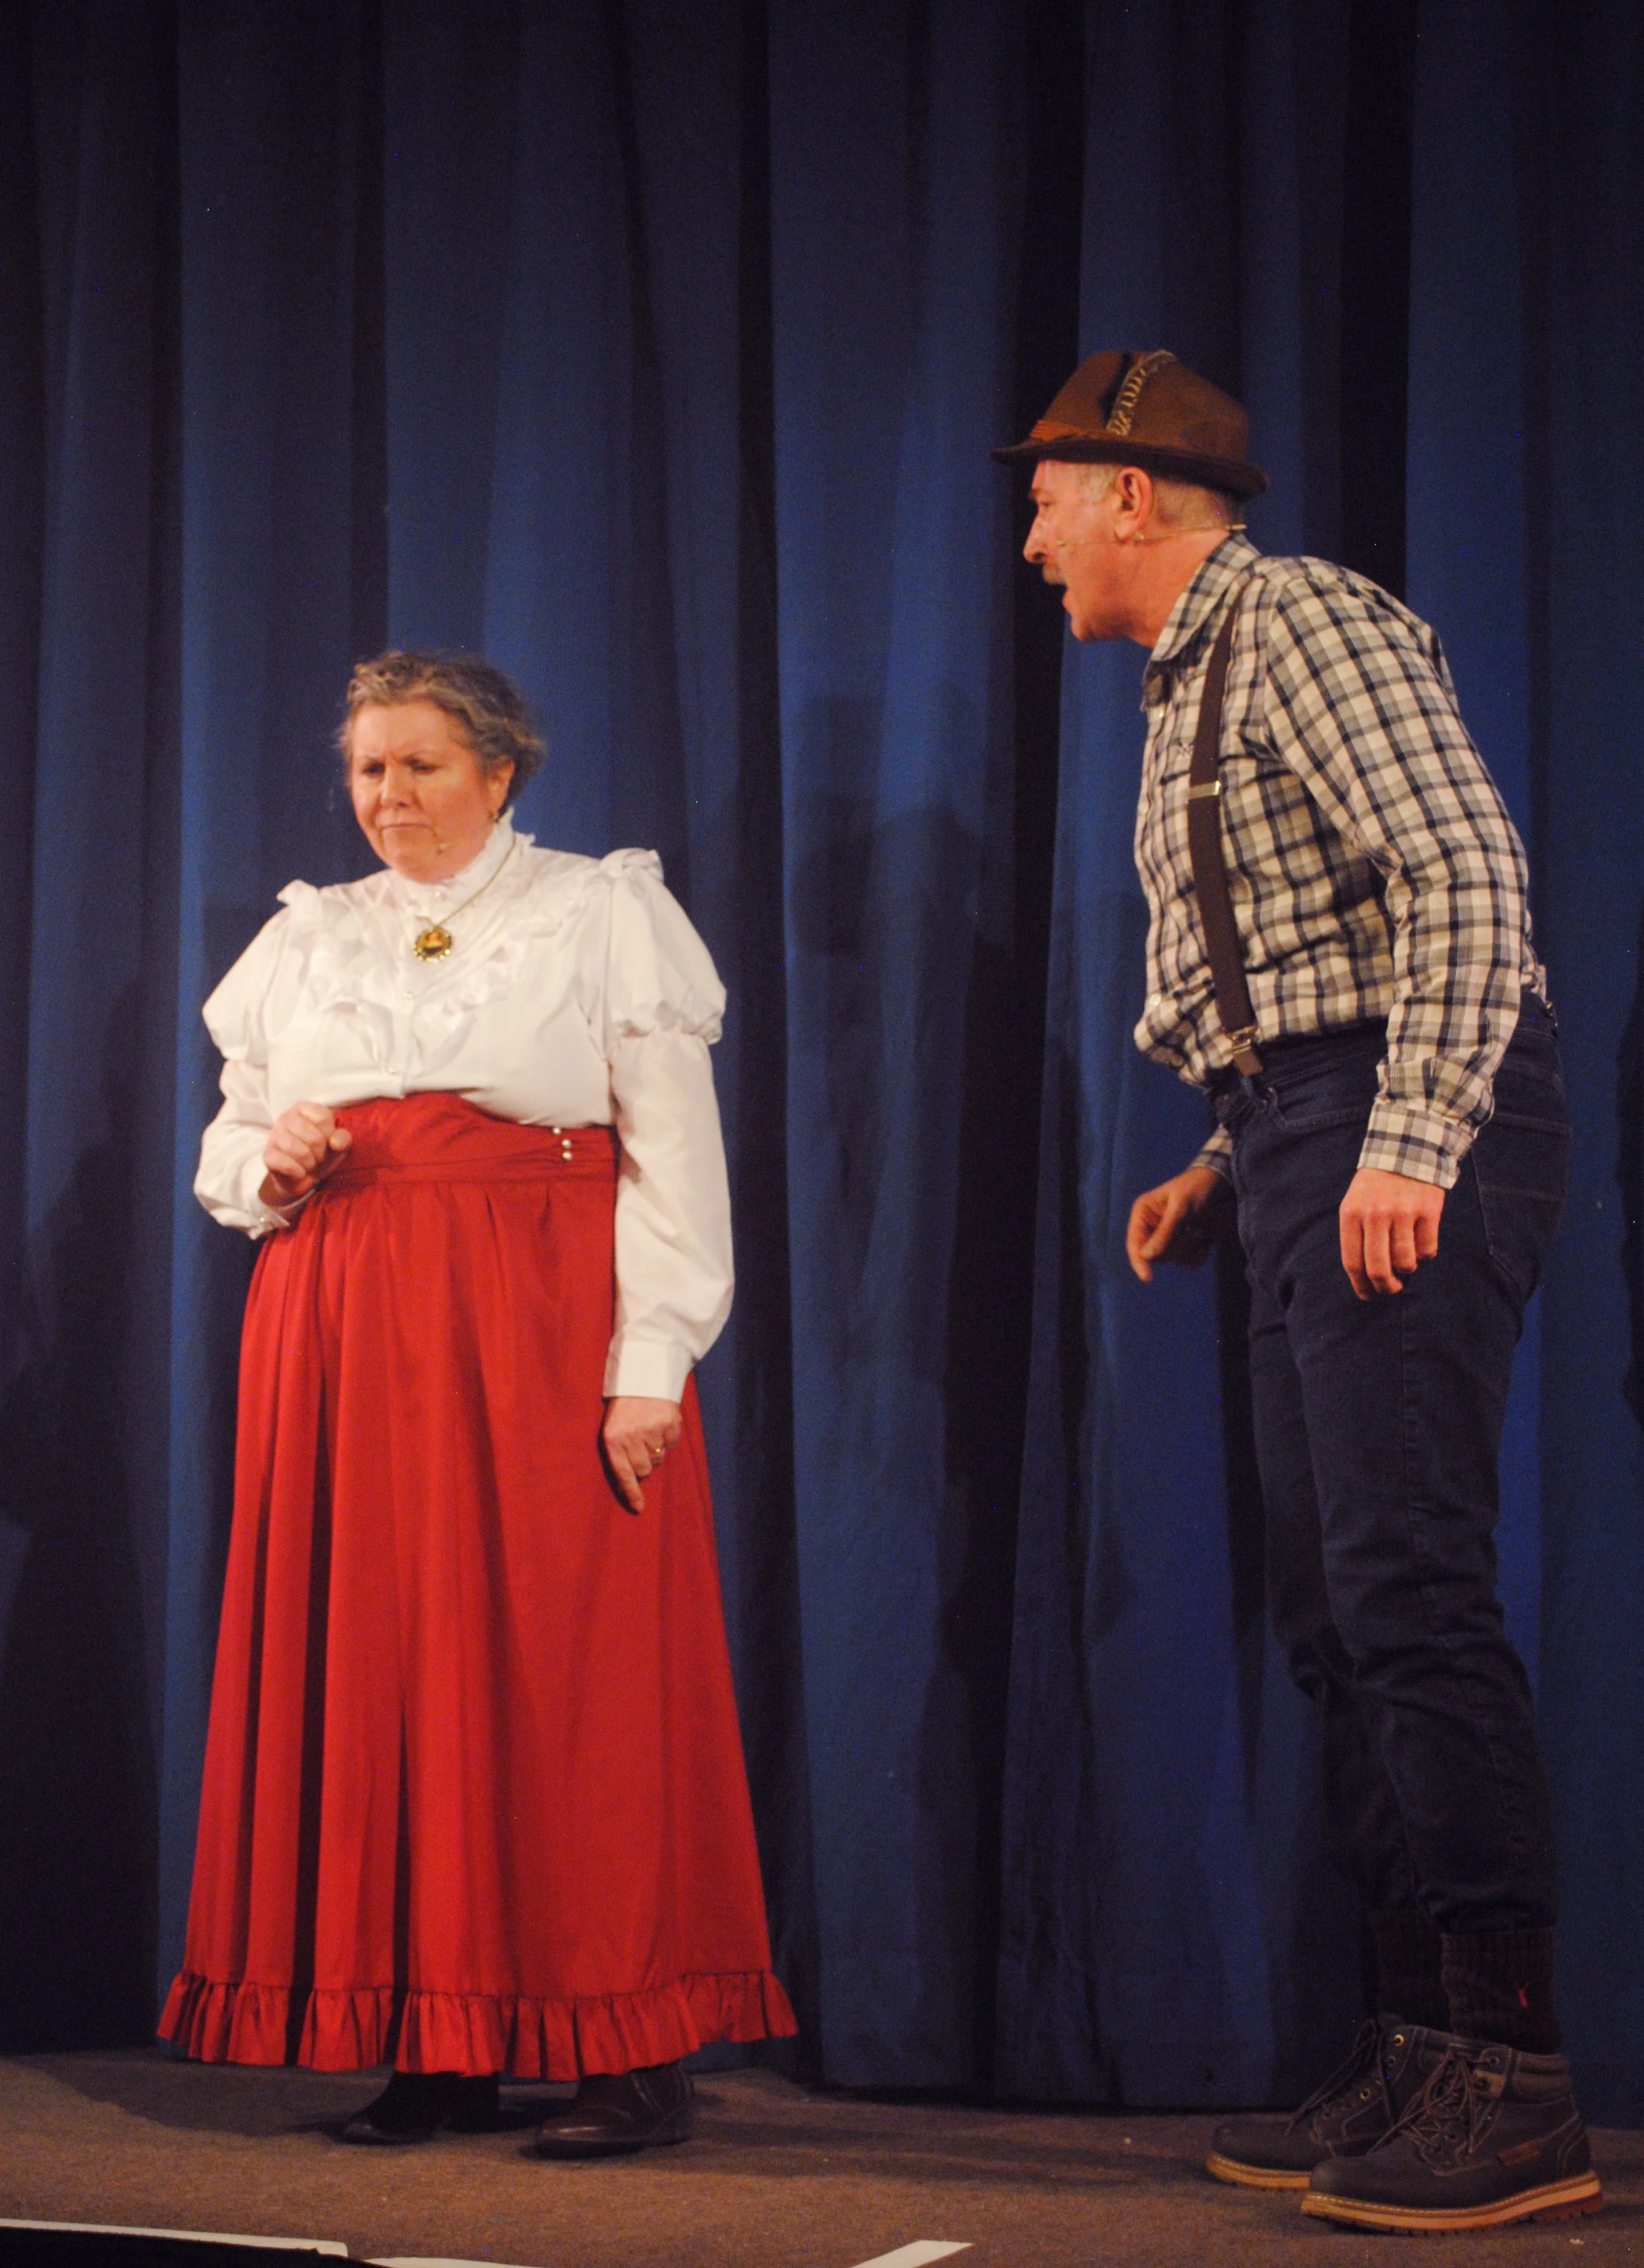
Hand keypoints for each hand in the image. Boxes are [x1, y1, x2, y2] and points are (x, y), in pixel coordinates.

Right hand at [260, 1101, 351, 1207]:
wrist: (302, 1178)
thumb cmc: (320, 1154)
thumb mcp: (337, 1145)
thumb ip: (343, 1139)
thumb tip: (335, 1143)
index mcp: (304, 1108)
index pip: (323, 1118)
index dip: (329, 1135)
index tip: (327, 1142)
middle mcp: (286, 1117)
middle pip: (312, 1136)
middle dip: (320, 1152)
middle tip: (318, 1157)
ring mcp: (274, 1135)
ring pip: (295, 1148)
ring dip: (309, 1162)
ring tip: (309, 1164)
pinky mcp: (268, 1154)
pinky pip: (283, 1162)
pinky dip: (297, 1171)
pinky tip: (300, 1172)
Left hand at [602, 1395, 682, 1514]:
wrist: (641, 1374)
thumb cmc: (624, 1405)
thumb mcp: (612, 1426)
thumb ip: (620, 1451)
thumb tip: (634, 1479)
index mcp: (612, 1438)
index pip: (623, 1474)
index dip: (631, 1493)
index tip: (639, 1508)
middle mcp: (632, 1437)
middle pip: (644, 1469)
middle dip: (644, 1463)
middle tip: (641, 1446)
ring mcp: (652, 1430)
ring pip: (659, 1458)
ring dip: (656, 1449)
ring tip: (649, 1429)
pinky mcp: (670, 1424)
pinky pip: (671, 1444)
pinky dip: (668, 1437)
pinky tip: (660, 1423)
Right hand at [1126, 1165, 1237, 1280]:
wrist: (1224, 1184)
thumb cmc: (1197, 1188)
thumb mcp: (1181, 1207)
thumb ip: (1165, 1232)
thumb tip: (1146, 1256)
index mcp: (1144, 1214)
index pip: (1135, 1243)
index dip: (1139, 1261)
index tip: (1147, 1277)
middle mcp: (1153, 1228)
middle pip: (1155, 1255)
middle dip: (1175, 1247)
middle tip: (1191, 1231)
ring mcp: (1170, 1238)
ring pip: (1172, 1259)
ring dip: (1188, 1249)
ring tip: (1199, 1230)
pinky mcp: (1185, 1244)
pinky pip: (1187, 1261)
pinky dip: (1198, 1254)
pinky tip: (1205, 1238)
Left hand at [1339, 1167, 1444, 1298]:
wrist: (1406, 1149)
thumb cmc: (1376, 1186)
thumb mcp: (1355, 1204)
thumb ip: (1357, 1236)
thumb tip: (1366, 1278)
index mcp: (1352, 1214)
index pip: (1353, 1262)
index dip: (1361, 1286)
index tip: (1369, 1296)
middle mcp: (1376, 1215)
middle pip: (1379, 1268)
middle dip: (1385, 1287)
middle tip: (1391, 1290)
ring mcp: (1403, 1212)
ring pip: (1406, 1262)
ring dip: (1407, 1269)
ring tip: (1406, 1261)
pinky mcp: (1428, 1211)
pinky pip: (1428, 1250)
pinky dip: (1425, 1254)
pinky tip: (1421, 1242)